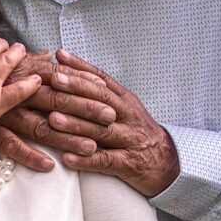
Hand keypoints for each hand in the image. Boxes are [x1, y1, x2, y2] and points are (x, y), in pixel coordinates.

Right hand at [0, 52, 117, 170]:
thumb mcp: (2, 64)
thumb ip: (28, 62)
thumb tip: (50, 55)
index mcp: (21, 73)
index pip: (60, 79)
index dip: (84, 86)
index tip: (107, 94)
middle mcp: (14, 90)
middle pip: (57, 101)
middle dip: (86, 110)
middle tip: (110, 120)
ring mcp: (1, 111)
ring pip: (40, 125)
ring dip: (66, 137)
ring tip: (91, 148)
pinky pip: (12, 145)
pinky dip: (30, 156)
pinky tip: (50, 165)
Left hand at [49, 50, 179, 195]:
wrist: (167, 162)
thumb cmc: (137, 132)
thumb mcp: (125, 108)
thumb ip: (102, 93)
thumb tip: (72, 72)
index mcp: (125, 100)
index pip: (102, 79)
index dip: (81, 67)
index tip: (60, 57)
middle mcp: (128, 116)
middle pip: (101, 100)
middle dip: (76, 89)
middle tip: (54, 80)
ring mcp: (129, 139)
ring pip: (101, 130)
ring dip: (75, 124)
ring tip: (52, 119)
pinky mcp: (128, 164)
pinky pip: (106, 161)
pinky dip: (86, 160)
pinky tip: (67, 158)